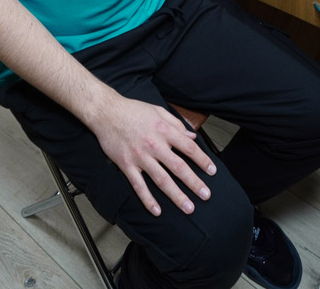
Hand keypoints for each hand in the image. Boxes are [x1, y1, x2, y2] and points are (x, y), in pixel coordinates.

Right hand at [92, 94, 216, 216]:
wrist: (107, 112)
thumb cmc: (133, 110)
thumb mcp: (158, 111)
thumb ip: (176, 124)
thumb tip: (192, 135)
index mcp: (164, 130)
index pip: (189, 148)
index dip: (203, 160)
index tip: (212, 171)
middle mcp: (155, 145)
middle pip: (179, 167)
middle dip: (194, 183)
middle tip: (206, 195)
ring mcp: (140, 157)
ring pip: (162, 180)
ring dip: (176, 195)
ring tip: (189, 208)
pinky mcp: (127, 165)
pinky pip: (139, 186)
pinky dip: (148, 199)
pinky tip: (157, 211)